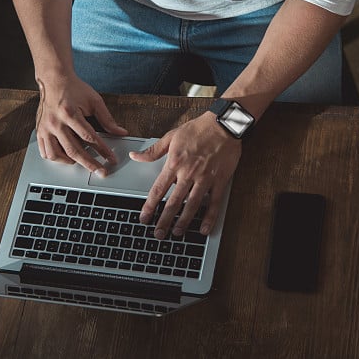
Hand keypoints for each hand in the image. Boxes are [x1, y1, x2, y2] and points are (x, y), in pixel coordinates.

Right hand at [35, 75, 127, 173]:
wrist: (54, 79)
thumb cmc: (74, 89)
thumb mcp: (94, 101)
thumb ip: (108, 119)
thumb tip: (121, 132)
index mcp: (70, 113)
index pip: (89, 138)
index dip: (102, 150)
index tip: (111, 159)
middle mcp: (55, 122)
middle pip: (74, 150)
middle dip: (90, 163)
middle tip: (101, 171)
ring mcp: (45, 127)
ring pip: (56, 154)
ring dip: (70, 162)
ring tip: (82, 162)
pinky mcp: (39, 130)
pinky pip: (44, 150)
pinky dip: (55, 157)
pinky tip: (65, 157)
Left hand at [129, 111, 240, 239]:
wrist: (224, 124)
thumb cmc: (199, 129)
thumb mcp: (172, 136)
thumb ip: (153, 151)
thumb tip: (135, 156)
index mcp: (175, 163)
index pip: (158, 190)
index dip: (150, 207)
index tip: (144, 218)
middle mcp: (188, 173)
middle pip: (174, 202)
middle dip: (164, 220)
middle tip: (158, 234)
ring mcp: (205, 178)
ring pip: (192, 205)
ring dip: (183, 222)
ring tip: (177, 234)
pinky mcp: (220, 180)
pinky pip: (213, 202)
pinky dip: (209, 217)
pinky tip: (204, 229)